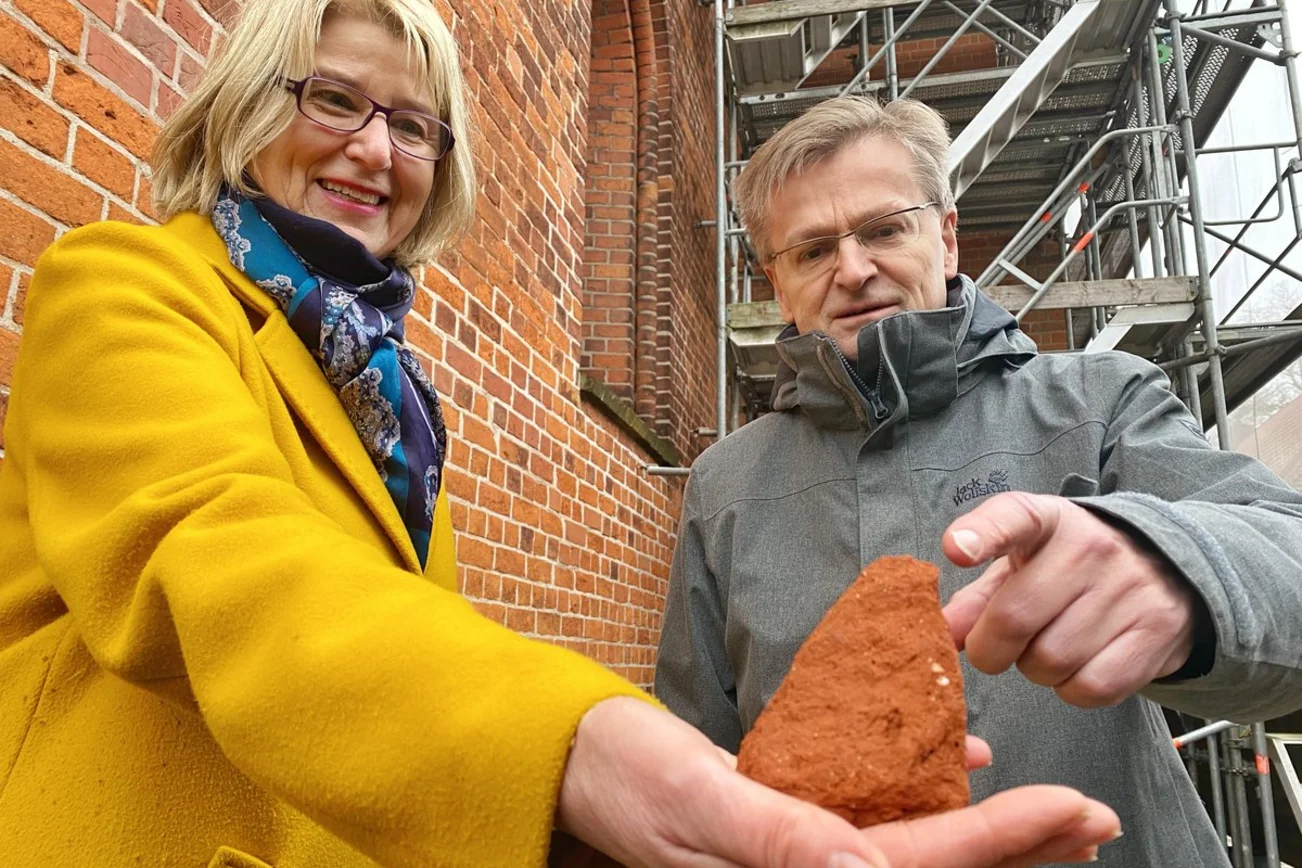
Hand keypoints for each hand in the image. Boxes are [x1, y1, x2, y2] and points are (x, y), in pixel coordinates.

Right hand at [556, 697, 1119, 867]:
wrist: (573, 754)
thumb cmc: (621, 772)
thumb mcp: (695, 798)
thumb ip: (778, 835)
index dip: (1002, 842)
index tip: (1074, 810)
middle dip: (1018, 849)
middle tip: (1097, 820)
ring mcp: (795, 854)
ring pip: (910, 848)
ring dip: (984, 830)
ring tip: (1057, 811)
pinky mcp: (786, 823)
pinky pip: (870, 819)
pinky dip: (922, 798)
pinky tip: (958, 767)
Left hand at [943, 491, 1198, 706]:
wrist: (1167, 569)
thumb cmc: (1070, 569)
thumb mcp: (1022, 564)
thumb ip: (979, 596)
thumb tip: (944, 630)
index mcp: (1046, 520)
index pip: (1011, 518)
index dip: (981, 535)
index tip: (956, 550)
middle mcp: (1089, 547)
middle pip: (1014, 618)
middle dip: (989, 650)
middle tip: (996, 649)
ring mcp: (1128, 588)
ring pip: (1051, 661)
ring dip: (1036, 670)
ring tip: (1048, 647)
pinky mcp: (1155, 631)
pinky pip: (1091, 687)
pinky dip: (1072, 690)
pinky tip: (1078, 666)